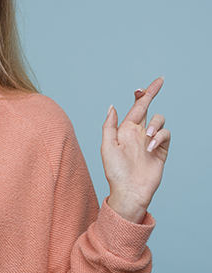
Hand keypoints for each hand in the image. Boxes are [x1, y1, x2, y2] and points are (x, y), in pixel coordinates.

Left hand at [101, 77, 170, 222]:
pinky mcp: (161, 150)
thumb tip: (112, 106)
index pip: (135, 107)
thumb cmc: (115, 171)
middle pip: (148, 107)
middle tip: (160, 81)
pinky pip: (166, 135)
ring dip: (155, 124)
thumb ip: (109, 126)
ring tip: (147, 138)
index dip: (141, 95)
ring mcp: (151, 140)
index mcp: (124, 130)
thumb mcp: (107, 147)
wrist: (129, 191)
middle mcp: (138, 132)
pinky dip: (160, 137)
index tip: (144, 85)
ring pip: (159, 120)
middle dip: (153, 92)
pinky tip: (150, 147)